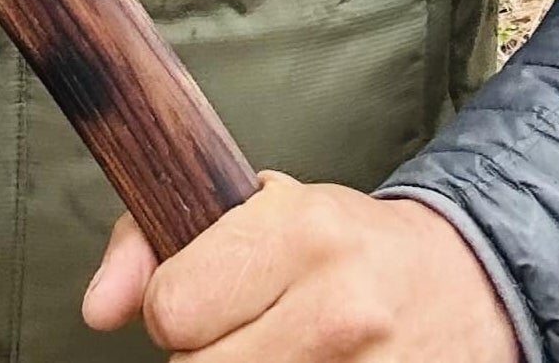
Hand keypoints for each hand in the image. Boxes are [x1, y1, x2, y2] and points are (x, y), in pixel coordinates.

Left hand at [83, 177, 517, 359]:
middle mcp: (337, 309)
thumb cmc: (344, 245)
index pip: (174, 307)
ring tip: (278, 352)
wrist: (462, 287)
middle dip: (209, 354)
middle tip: (249, 329)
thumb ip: (156, 239)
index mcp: (303, 231)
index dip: (178, 307)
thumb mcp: (259, 209)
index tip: (208, 296)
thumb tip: (96, 308)